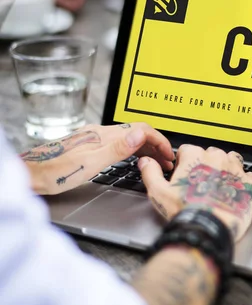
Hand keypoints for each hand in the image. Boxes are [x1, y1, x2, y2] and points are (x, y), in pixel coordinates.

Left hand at [20, 123, 173, 194]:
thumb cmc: (55, 173)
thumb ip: (118, 148)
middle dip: (156, 145)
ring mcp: (94, 139)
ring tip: (155, 162)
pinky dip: (133, 150)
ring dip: (145, 148)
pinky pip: (118, 144)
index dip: (159, 140)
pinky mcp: (89, 146)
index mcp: (103, 135)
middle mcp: (99, 133)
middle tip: (167, 162)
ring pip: (128, 138)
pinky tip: (133, 160)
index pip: (140, 129)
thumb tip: (140, 133)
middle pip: (136, 132)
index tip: (168, 154)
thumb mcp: (91, 164)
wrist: (29, 176)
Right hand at [139, 145, 251, 241]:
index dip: (184, 163)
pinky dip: (243, 181)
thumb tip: (146, 162)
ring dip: (226, 169)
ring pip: (231, 160)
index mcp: (195, 156)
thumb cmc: (185, 212)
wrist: (208, 230)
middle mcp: (217, 158)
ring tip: (218, 185)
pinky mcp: (249, 183)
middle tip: (200, 184)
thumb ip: (151, 172)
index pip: (188, 150)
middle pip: (211, 154)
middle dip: (206, 165)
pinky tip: (235, 191)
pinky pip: (249, 175)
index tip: (184, 175)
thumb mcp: (158, 193)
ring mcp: (235, 169)